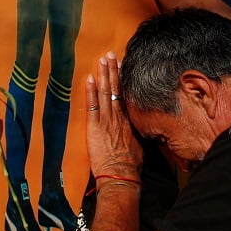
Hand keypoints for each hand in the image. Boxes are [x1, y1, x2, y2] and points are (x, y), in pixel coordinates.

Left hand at [85, 53, 142, 180]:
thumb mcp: (140, 145)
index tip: (122, 66)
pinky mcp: (95, 127)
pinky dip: (90, 91)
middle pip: (116, 88)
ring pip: (105, 93)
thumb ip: (138, 133)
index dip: (123, 79)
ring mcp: (107, 120)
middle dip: (113, 70)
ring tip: (102, 60)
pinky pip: (92, 105)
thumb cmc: (131, 164)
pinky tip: (89, 78)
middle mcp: (119, 116)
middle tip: (111, 54)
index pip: (125, 94)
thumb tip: (142, 128)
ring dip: (103, 75)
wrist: (121, 175)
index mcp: (129, 119)